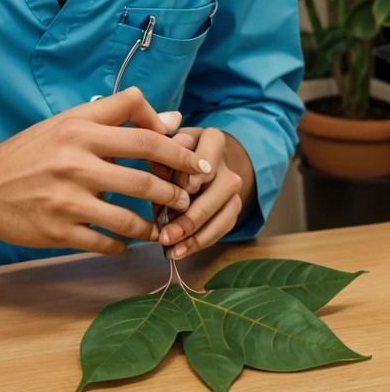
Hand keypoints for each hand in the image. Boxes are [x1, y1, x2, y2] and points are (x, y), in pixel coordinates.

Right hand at [0, 87, 212, 256]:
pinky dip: (123, 244)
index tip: (194, 161)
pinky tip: (126, 241)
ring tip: (163, 224)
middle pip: (144, 179)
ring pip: (130, 218)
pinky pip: (106, 243)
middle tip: (186, 198)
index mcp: (80, 129)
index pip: (144, 135)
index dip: (177, 149)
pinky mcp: (59, 231)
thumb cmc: (31, 151)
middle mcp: (75, 162)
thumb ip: (119, 116)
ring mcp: (67, 199)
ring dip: (154, 225)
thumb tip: (172, 118)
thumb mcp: (69, 122)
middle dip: (174, 192)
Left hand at [150, 127, 245, 259]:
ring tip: (170, 249)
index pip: (208, 155)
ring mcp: (234, 190)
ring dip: (194, 236)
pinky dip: (198, 242)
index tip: (182, 188)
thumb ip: (162, 155)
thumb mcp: (167, 144)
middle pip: (217, 192)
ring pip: (222, 215)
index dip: (194, 173)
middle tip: (166, 233)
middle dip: (190, 216)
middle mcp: (228, 165)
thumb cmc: (175, 151)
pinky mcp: (234, 209)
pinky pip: (221, 229)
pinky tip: (179, 251)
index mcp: (213, 140)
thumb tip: (156, 171)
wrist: (199, 159)